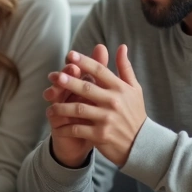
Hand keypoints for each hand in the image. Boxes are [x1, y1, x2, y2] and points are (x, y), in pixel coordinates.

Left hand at [46, 44, 145, 166]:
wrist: (142, 144)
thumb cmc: (135, 114)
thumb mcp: (134, 89)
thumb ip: (125, 68)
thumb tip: (121, 47)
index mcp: (120, 88)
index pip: (100, 71)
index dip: (84, 61)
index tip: (70, 55)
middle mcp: (113, 101)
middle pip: (87, 88)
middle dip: (69, 82)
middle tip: (54, 76)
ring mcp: (107, 119)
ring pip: (78, 109)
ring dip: (61, 108)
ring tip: (50, 107)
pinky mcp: (100, 135)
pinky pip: (78, 129)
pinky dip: (66, 128)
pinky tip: (57, 127)